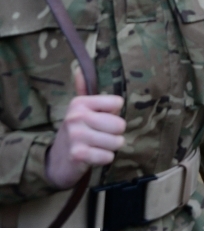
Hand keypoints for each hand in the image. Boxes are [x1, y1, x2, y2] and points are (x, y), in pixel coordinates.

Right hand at [45, 69, 126, 188]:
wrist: (56, 161)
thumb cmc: (76, 131)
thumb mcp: (79, 109)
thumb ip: (84, 89)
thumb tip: (79, 69)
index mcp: (80, 103)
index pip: (117, 102)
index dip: (114, 113)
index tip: (101, 118)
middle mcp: (76, 117)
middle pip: (120, 124)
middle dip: (115, 133)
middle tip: (102, 135)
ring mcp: (76, 136)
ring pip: (117, 141)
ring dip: (111, 147)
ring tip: (97, 145)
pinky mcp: (78, 155)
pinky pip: (108, 156)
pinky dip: (104, 158)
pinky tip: (93, 156)